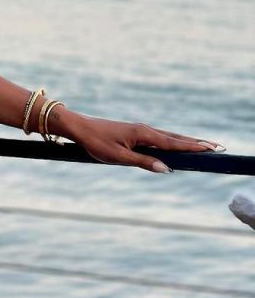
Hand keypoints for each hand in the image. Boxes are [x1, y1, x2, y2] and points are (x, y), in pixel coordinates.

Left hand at [61, 114, 223, 172]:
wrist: (79, 128)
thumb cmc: (96, 142)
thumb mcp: (118, 157)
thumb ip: (143, 163)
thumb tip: (166, 169)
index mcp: (143, 134)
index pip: (174, 142)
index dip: (193, 146)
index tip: (211, 149)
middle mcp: (145, 129)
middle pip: (175, 137)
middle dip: (195, 143)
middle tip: (216, 147)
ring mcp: (140, 130)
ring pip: (168, 137)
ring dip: (185, 141)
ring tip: (202, 145)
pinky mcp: (135, 133)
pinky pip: (159, 137)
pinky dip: (172, 140)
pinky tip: (176, 144)